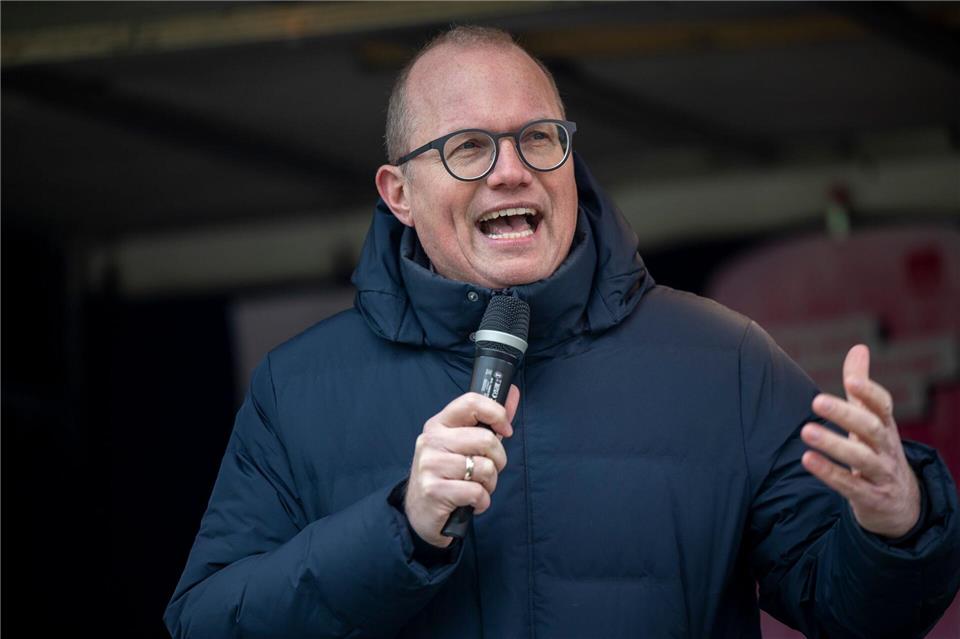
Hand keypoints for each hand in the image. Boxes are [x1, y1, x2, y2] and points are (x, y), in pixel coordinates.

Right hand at [404, 386, 519, 547]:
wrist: (420, 512)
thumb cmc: (448, 474)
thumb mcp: (463, 445)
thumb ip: (489, 420)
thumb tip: (512, 393)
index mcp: (439, 424)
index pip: (471, 402)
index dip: (497, 413)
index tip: (506, 429)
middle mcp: (431, 440)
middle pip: (486, 439)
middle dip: (498, 459)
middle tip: (488, 470)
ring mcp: (430, 465)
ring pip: (485, 467)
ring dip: (489, 483)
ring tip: (476, 487)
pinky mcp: (433, 490)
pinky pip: (476, 492)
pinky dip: (482, 501)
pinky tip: (471, 502)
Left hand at [801, 344, 920, 538]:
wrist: (901, 504)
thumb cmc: (877, 450)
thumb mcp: (872, 419)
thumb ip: (861, 387)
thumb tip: (859, 348)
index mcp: (886, 426)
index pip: (883, 406)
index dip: (869, 393)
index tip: (852, 381)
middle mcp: (886, 448)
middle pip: (871, 428)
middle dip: (845, 414)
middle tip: (816, 400)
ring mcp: (881, 474)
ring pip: (861, 459)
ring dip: (833, 444)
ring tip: (806, 431)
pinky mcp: (871, 498)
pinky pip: (850, 486)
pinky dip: (829, 473)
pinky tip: (807, 459)